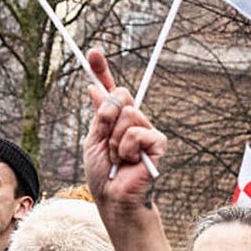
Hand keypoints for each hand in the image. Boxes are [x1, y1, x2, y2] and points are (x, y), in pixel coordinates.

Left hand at [83, 49, 164, 213]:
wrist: (113, 199)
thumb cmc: (103, 175)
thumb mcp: (93, 141)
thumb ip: (98, 115)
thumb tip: (93, 87)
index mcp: (114, 119)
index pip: (110, 89)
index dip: (101, 69)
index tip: (92, 51)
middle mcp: (132, 120)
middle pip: (120, 96)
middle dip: (107, 119)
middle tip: (107, 144)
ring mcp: (146, 130)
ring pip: (128, 115)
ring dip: (115, 141)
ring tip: (118, 159)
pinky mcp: (158, 143)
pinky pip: (138, 133)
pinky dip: (127, 149)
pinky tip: (130, 163)